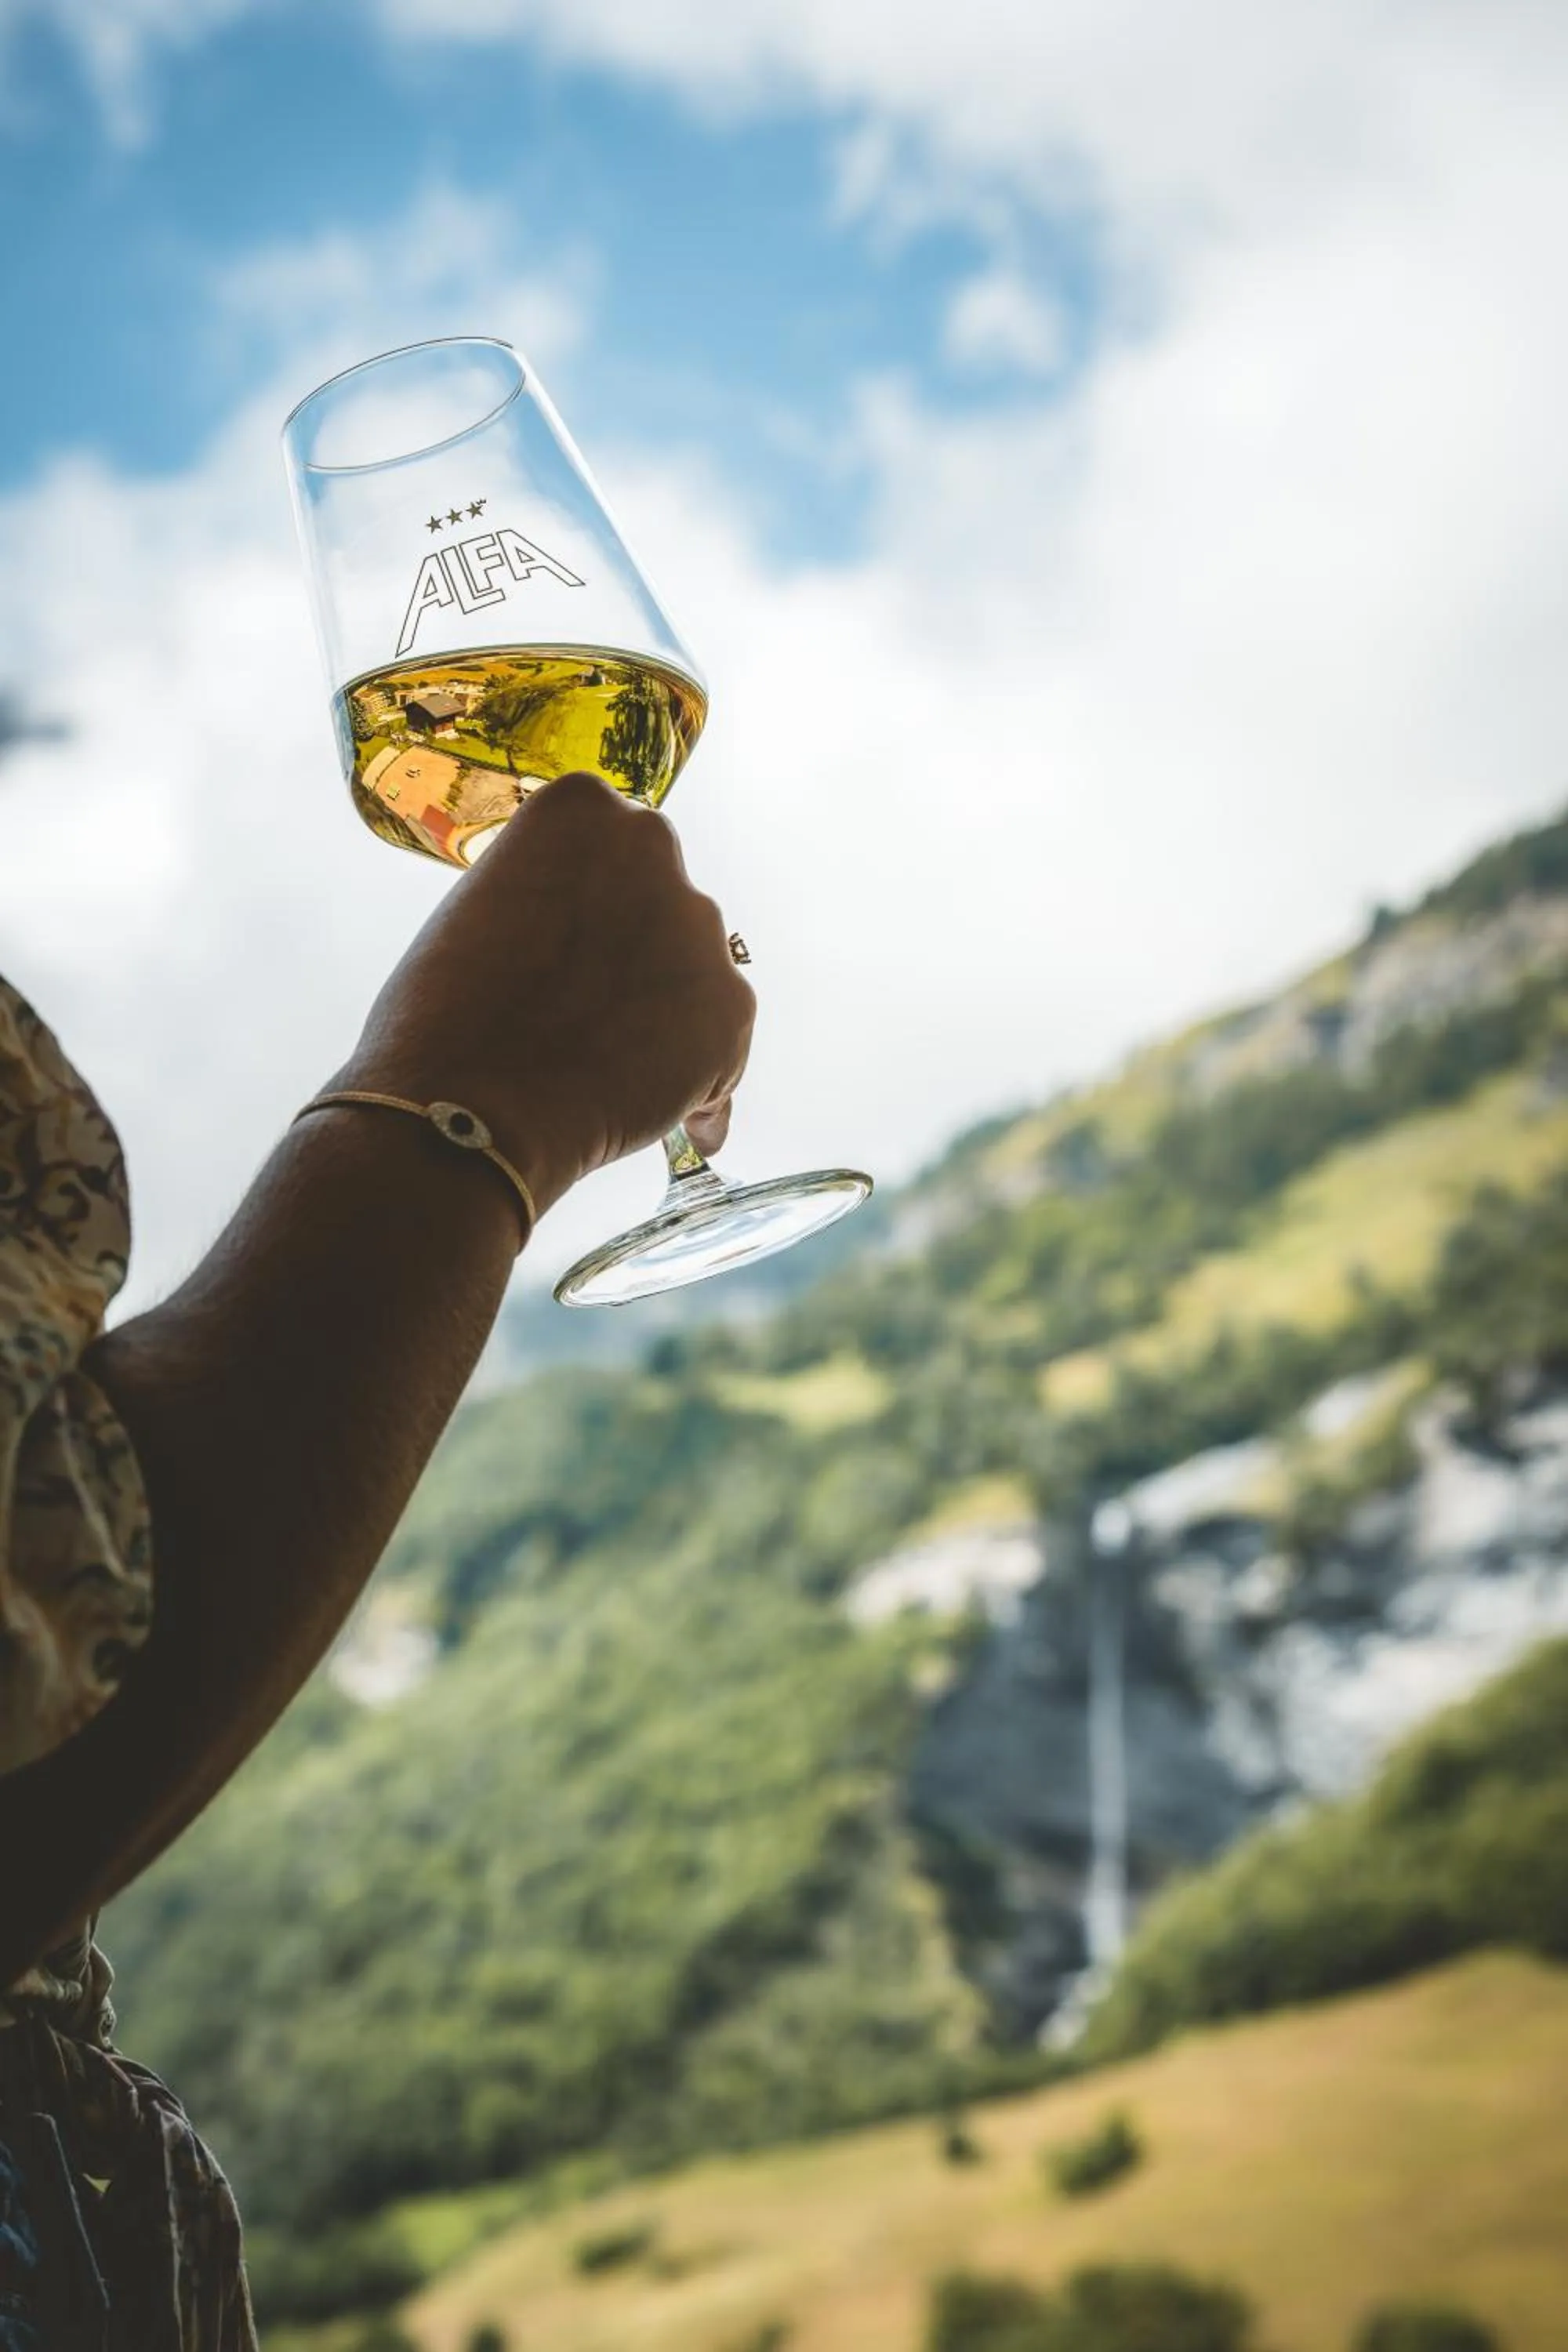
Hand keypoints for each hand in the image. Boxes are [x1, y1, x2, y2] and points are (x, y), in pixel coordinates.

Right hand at [337, 773, 755, 1215]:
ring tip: (601, 1069)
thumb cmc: (444, 1017)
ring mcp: (700, 926)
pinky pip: (720, 1050)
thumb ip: (548, 898)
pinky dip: (693, 1084)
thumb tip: (587, 938)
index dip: (586, 910)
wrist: (467, 1110)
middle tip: (582, 1012)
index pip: (608, 853)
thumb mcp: (482, 910)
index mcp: (581, 808)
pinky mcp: (731, 1007)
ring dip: (661, 1017)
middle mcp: (652, 846)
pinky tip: (646, 1109)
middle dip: (633, 955)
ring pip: (690, 976)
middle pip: (658, 906)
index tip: (559, 948)